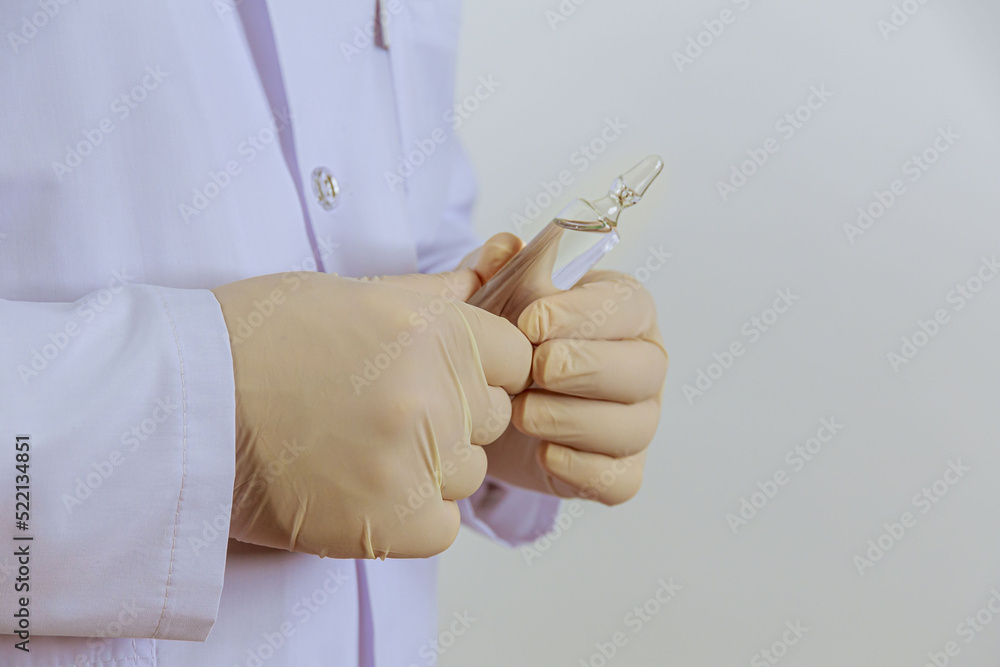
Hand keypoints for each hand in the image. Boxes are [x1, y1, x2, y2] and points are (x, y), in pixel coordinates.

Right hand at [210, 260, 530, 558]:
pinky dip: (409, 517)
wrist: (181, 402)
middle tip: (382, 412)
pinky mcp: (387, 523)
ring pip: (466, 473)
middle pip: (491, 418)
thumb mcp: (349, 295)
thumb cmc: (256, 338)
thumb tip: (482, 279)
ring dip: (428, 468)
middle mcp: (434, 392)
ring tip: (360, 450)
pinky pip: (441, 526)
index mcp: (434, 327)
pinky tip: (359, 490)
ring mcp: (413, 460)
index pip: (514, 360)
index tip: (442, 378)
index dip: (480, 370)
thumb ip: (431, 297)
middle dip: (452, 417)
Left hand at [483, 270, 667, 504]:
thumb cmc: (505, 339)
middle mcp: (643, 365)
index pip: (629, 306)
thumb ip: (498, 268)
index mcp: (624, 311)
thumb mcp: (495, 295)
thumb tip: (504, 249)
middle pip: (645, 369)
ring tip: (521, 411)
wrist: (485, 403)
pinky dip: (581, 467)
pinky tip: (542, 451)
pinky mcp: (620, 471)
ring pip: (632, 427)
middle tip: (535, 369)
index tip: (531, 321)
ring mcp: (638, 421)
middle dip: (586, 368)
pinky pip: (619, 478)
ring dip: (573, 419)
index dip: (583, 314)